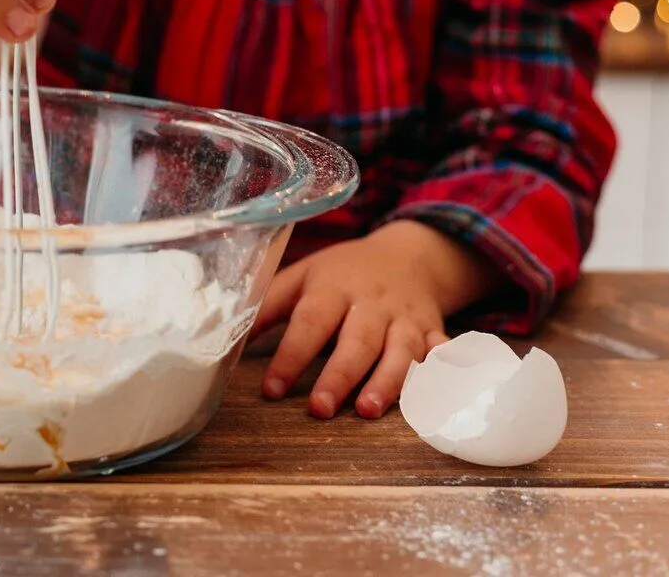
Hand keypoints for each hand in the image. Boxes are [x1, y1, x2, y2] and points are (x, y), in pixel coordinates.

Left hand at [253, 221, 503, 418]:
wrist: (407, 256)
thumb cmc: (342, 274)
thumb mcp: (301, 277)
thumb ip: (267, 306)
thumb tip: (226, 338)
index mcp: (333, 286)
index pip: (310, 321)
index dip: (291, 355)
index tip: (271, 390)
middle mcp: (372, 302)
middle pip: (357, 340)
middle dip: (339, 376)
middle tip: (318, 409)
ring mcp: (407, 318)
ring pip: (401, 351)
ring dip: (386, 382)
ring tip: (365, 411)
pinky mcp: (434, 332)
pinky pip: (442, 354)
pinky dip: (441, 374)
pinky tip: (433, 397)